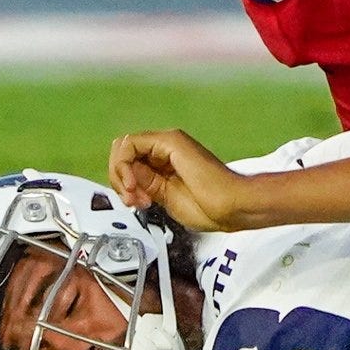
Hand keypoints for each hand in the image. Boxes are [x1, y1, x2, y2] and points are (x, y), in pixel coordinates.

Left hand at [109, 129, 259, 232]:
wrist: (230, 206)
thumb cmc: (209, 208)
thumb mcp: (164, 198)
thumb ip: (144, 186)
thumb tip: (126, 180)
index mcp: (164, 163)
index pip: (128, 164)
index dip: (123, 185)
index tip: (136, 203)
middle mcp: (164, 149)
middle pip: (122, 154)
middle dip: (119, 180)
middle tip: (133, 200)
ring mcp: (167, 143)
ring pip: (122, 148)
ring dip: (121, 176)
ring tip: (137, 196)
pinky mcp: (170, 141)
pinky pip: (130, 145)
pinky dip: (124, 167)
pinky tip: (135, 185)